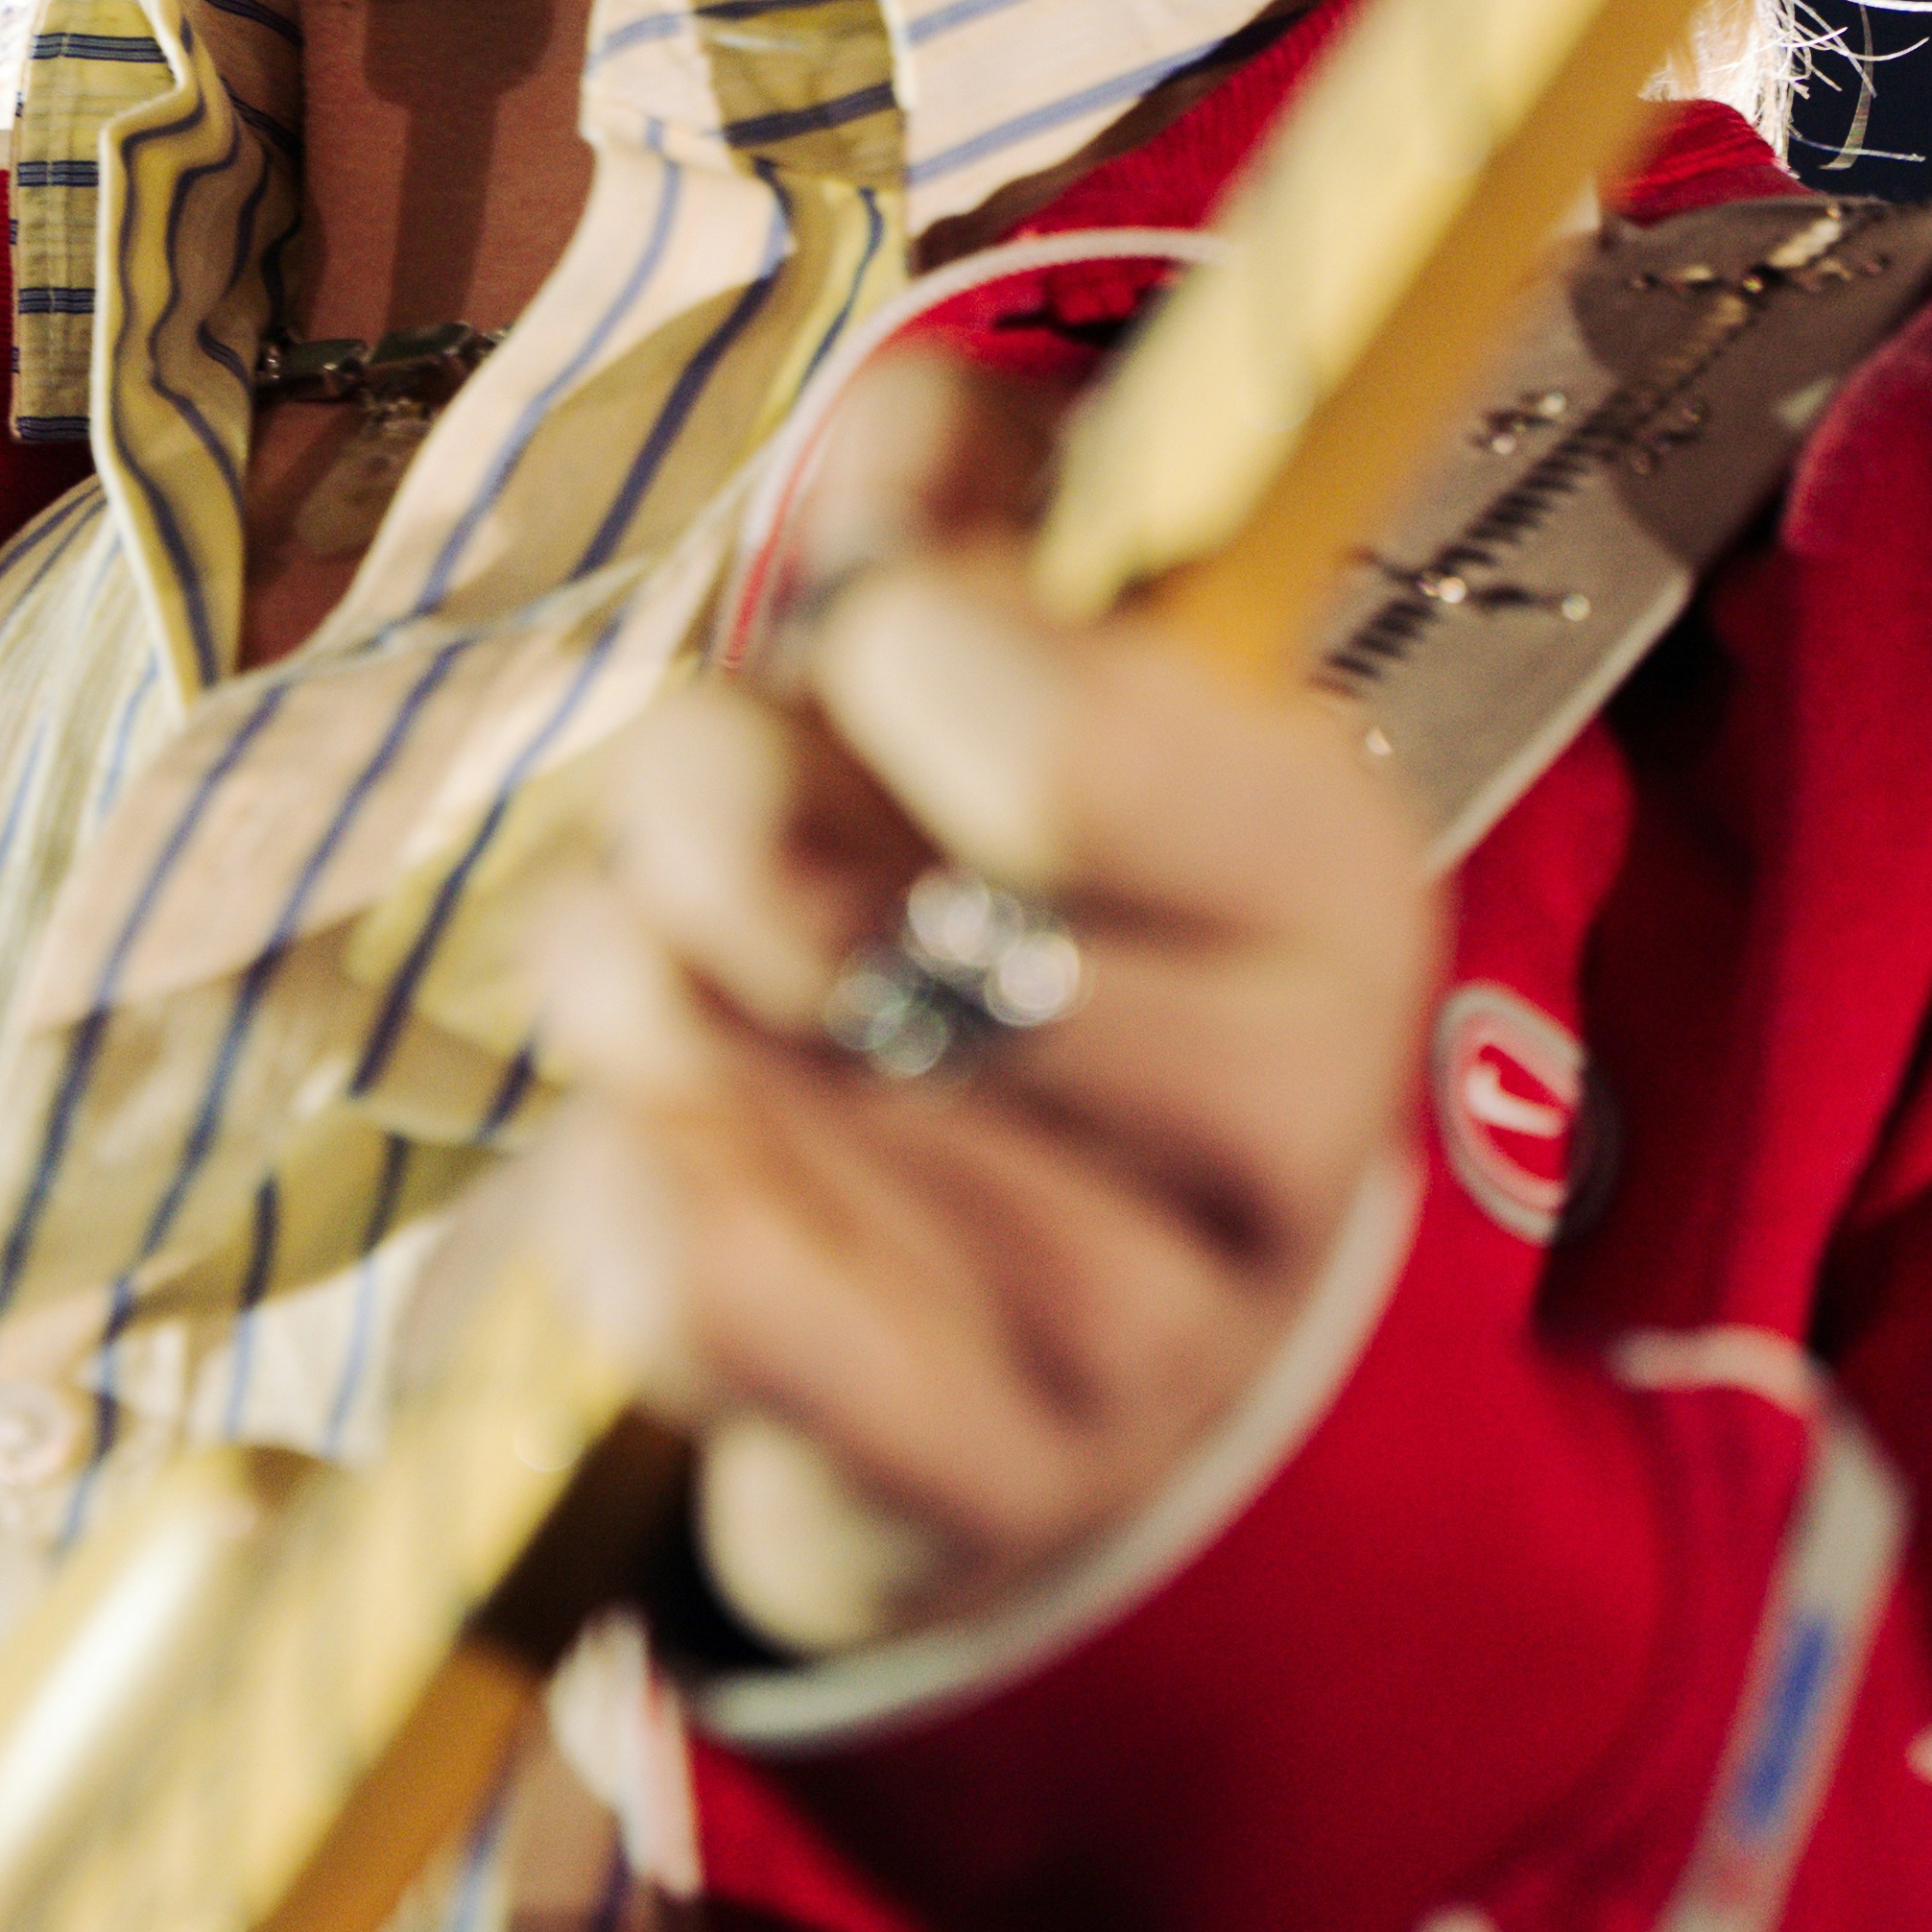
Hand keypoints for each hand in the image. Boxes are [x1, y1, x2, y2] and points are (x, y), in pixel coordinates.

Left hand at [519, 327, 1435, 1656]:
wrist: (1043, 1355)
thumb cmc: (1003, 942)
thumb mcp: (1019, 693)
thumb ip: (962, 510)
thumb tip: (900, 438)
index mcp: (1322, 876)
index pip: (1059, 726)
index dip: (900, 648)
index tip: (880, 652)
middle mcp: (1274, 1122)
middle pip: (845, 902)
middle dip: (705, 809)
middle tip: (712, 812)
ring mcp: (1136, 1338)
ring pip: (729, 1077)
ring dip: (629, 985)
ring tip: (668, 977)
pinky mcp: (965, 1492)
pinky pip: (693, 1286)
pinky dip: (609, 1186)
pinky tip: (639, 1146)